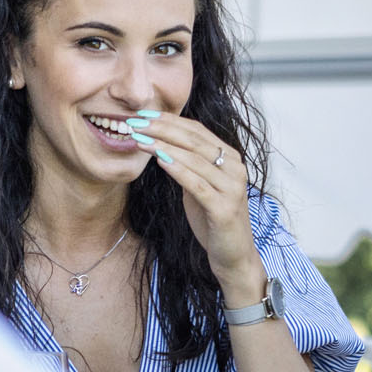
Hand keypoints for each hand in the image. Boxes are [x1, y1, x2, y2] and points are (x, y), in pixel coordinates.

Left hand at [133, 113, 256, 285]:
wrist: (233, 256)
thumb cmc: (214, 221)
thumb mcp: (200, 187)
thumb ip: (189, 166)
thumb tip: (162, 144)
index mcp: (231, 158)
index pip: (197, 131)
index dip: (169, 121)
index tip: (142, 115)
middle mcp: (236, 168)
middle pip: (195, 140)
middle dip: (162, 129)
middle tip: (135, 123)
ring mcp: (232, 188)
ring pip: (195, 159)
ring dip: (164, 146)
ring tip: (140, 139)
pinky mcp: (224, 208)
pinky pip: (197, 184)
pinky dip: (178, 170)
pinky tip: (159, 160)